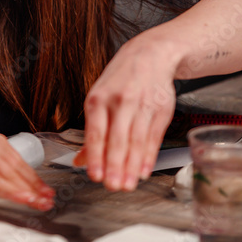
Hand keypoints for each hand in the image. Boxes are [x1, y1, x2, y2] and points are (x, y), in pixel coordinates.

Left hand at [0, 116, 53, 209]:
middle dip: (31, 191)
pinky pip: (17, 158)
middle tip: (46, 204)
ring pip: (19, 166)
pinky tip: (39, 182)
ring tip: (49, 196)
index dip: (12, 190)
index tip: (26, 198)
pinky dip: (30, 171)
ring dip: (35, 182)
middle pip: (12, 175)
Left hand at [80, 35, 176, 190]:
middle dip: (114, 166)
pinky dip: (148, 156)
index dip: (95, 156)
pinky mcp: (160, 109)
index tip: (94, 175)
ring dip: (131, 166)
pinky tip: (143, 170)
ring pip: (136, 140)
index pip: (96, 132)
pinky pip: (153, 137)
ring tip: (127, 184)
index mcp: (98, 98)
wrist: (150, 55)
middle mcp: (119, 101)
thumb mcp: (99, 98)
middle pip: (117, 139)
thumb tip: (80, 160)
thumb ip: (92, 131)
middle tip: (112, 186)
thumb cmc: (120, 80)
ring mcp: (142, 105)